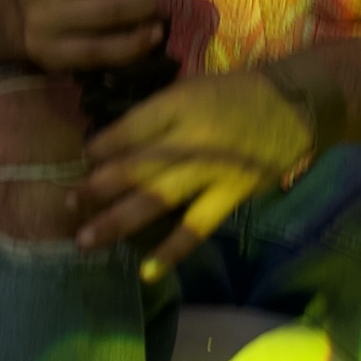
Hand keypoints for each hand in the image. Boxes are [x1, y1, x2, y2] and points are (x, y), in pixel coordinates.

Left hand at [77, 69, 321, 271]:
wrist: (294, 104)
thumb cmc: (234, 94)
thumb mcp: (190, 89)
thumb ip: (154, 117)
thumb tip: (110, 147)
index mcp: (177, 105)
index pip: (127, 129)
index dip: (100, 148)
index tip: (81, 161)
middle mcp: (190, 139)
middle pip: (134, 167)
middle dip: (96, 189)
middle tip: (67, 205)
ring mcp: (210, 171)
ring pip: (156, 199)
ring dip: (118, 221)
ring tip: (86, 240)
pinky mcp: (231, 196)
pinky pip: (195, 228)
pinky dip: (170, 251)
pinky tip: (146, 271)